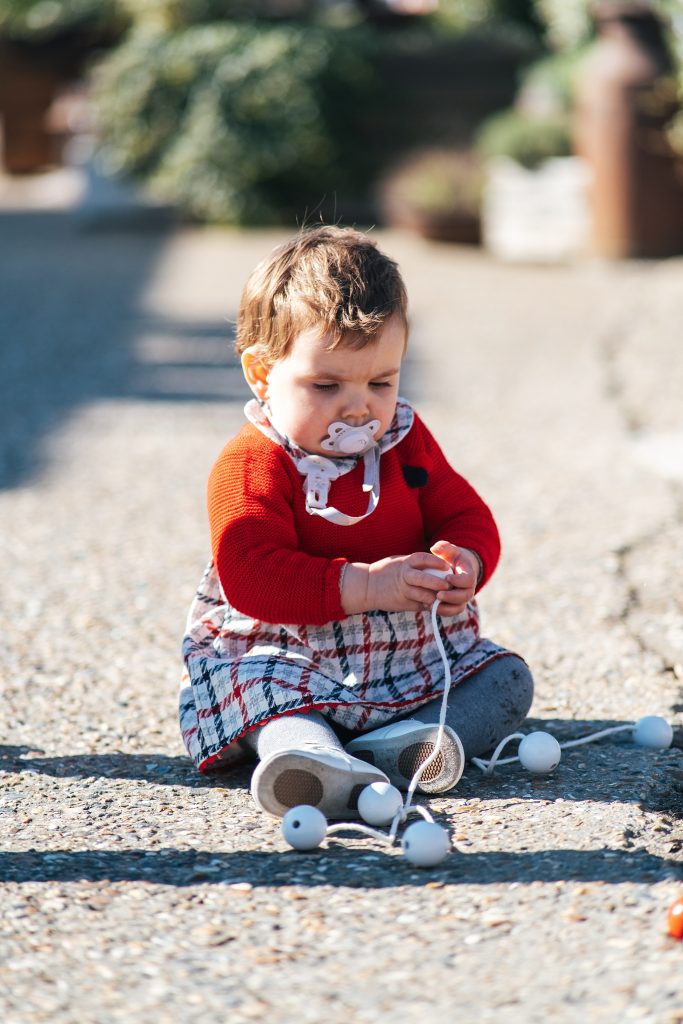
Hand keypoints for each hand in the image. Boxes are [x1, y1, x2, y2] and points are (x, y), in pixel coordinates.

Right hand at [341, 550, 467, 614]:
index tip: (447, 565)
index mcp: (405, 563)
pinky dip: (428, 605)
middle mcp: (404, 575)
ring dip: (435, 596)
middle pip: (424, 578)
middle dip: (438, 582)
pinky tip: (434, 604)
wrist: (366, 586)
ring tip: (444, 597)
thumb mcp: (400, 563)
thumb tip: (437, 567)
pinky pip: (419, 604)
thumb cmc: (386, 572)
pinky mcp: (402, 603)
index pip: (423, 559)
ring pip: (422, 594)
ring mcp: (403, 590)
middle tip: (449, 584)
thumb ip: (416, 565)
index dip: (436, 561)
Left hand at [427, 540, 478, 616]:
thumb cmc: (449, 558)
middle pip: (465, 596)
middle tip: (438, 594)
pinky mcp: (455, 605)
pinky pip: (451, 612)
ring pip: (458, 607)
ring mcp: (462, 598)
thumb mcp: (448, 550)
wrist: (451, 570)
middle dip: (452, 597)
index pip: (469, 580)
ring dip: (446, 607)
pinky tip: (429, 606)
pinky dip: (442, 611)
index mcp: (468, 574)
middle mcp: (468, 588)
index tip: (447, 578)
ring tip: (432, 603)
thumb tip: (435, 548)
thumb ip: (443, 547)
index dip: (459, 581)